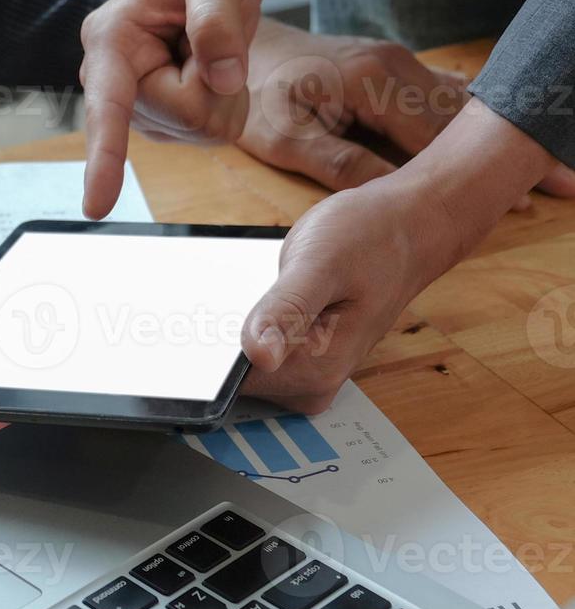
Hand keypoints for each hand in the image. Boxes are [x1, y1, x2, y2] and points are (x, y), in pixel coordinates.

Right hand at [79, 0, 259, 217]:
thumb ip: (218, 20)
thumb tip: (222, 79)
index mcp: (111, 40)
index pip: (108, 107)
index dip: (104, 156)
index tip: (95, 208)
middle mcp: (111, 80)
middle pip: (184, 116)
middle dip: (214, 82)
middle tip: (210, 36)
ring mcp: (137, 107)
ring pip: (200, 129)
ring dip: (222, 91)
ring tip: (207, 50)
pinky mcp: (160, 123)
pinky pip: (210, 132)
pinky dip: (225, 102)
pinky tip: (207, 71)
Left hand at [238, 21, 574, 202]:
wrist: (239, 52)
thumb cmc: (255, 95)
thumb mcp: (282, 137)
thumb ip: (335, 162)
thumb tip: (383, 192)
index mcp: (372, 82)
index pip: (440, 135)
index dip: (480, 170)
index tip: (520, 199)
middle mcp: (395, 67)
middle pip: (466, 118)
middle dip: (511, 151)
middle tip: (561, 184)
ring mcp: (398, 65)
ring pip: (461, 107)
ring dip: (501, 137)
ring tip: (546, 168)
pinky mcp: (393, 71)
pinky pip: (443, 97)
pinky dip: (476, 120)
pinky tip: (503, 140)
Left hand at [239, 99, 564, 409]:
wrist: (411, 224)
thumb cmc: (371, 237)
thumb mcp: (320, 263)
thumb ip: (286, 310)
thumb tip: (258, 355)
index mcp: (315, 371)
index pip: (233, 385)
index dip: (207, 355)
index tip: (198, 320)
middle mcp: (314, 382)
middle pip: (236, 377)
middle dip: (220, 338)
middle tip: (236, 290)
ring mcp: (312, 371)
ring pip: (245, 363)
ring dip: (234, 327)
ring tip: (254, 286)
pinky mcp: (309, 355)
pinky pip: (260, 349)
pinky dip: (251, 322)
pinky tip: (261, 291)